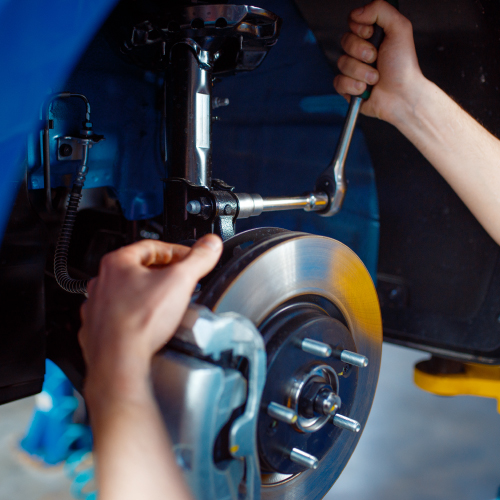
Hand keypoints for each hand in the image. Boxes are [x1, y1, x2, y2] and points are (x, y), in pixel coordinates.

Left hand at [79, 234, 222, 397]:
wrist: (118, 362)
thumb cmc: (140, 322)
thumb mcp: (180, 281)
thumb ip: (198, 259)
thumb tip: (210, 244)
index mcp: (117, 263)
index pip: (152, 247)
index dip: (176, 250)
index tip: (189, 257)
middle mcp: (102, 282)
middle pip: (139, 268)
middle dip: (162, 273)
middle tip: (181, 280)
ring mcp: (97, 307)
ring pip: (127, 292)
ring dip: (147, 293)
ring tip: (166, 302)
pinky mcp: (98, 329)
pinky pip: (119, 315)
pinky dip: (135, 314)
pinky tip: (148, 323)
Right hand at [333, 0, 424, 123]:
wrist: (402, 95)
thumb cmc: (403, 66)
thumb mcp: (400, 28)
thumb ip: (381, 10)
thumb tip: (357, 13)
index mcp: (371, 36)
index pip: (352, 22)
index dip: (360, 28)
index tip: (372, 35)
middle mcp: (360, 51)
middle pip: (345, 41)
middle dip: (361, 51)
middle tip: (376, 58)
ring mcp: (352, 70)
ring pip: (342, 63)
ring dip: (361, 71)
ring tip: (375, 78)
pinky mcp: (347, 88)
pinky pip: (338, 82)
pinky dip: (353, 86)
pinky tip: (365, 89)